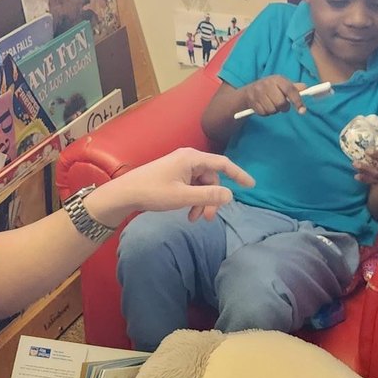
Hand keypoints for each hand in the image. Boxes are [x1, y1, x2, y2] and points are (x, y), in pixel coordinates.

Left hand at [88, 148, 254, 225]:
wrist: (125, 193)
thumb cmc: (153, 192)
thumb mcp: (183, 197)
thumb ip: (208, 196)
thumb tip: (230, 195)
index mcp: (192, 158)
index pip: (223, 163)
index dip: (239, 174)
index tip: (252, 185)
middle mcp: (188, 158)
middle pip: (212, 179)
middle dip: (212, 199)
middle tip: (206, 219)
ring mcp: (180, 166)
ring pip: (202, 185)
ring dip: (202, 202)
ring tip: (194, 219)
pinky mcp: (174, 175)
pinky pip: (192, 186)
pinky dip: (193, 200)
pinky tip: (187, 213)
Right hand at [240, 76, 306, 116]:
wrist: (248, 91)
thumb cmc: (270, 88)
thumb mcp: (281, 84)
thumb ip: (294, 87)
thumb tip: (306, 88)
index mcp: (277, 79)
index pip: (290, 89)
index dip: (297, 100)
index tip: (302, 110)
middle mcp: (267, 84)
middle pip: (281, 103)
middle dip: (284, 108)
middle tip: (282, 106)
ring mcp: (258, 93)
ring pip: (272, 110)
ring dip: (274, 111)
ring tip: (271, 104)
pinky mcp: (252, 102)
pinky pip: (264, 113)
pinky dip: (266, 113)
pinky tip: (264, 106)